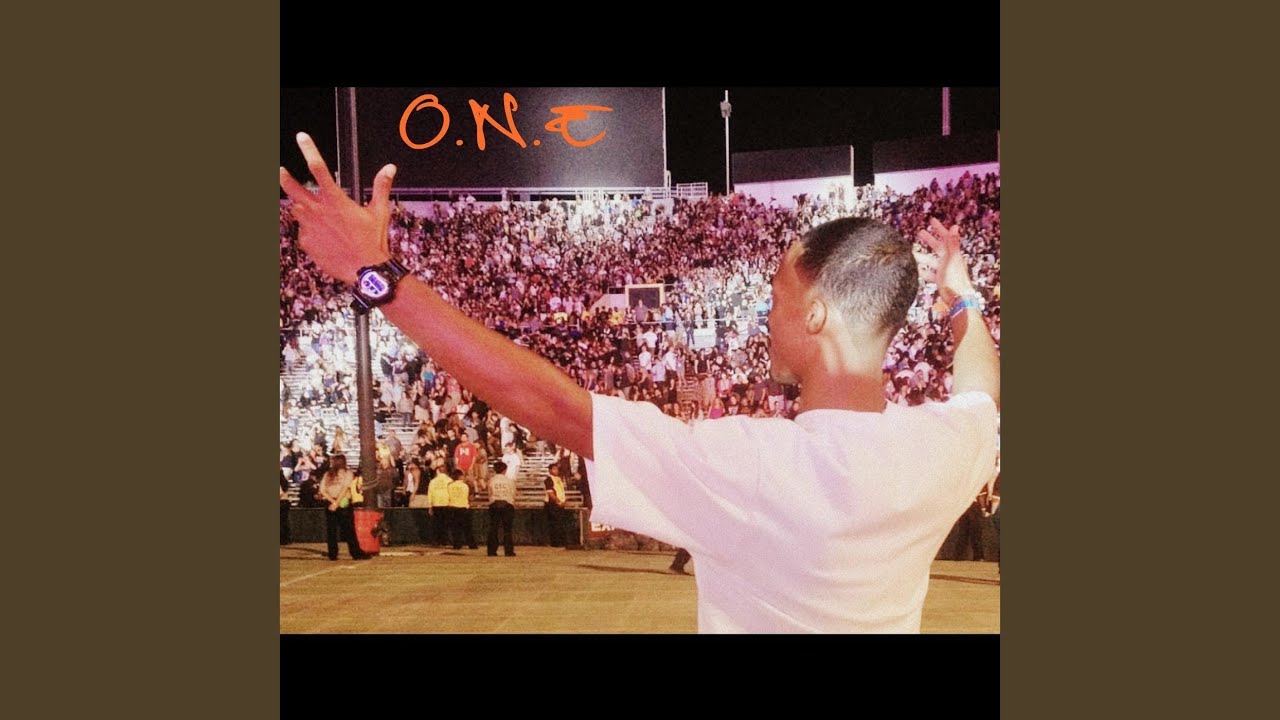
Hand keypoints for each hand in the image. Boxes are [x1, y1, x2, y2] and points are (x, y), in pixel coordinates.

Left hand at [279, 132, 396, 284]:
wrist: (365, 272)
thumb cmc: (373, 241)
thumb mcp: (379, 212)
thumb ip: (381, 187)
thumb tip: (390, 168)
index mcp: (335, 200)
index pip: (318, 168)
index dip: (309, 149)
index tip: (301, 138)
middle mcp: (318, 212)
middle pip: (293, 189)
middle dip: (285, 178)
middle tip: (280, 170)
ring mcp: (310, 228)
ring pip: (298, 211)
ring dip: (304, 208)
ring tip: (320, 216)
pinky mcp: (306, 243)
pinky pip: (303, 232)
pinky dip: (311, 231)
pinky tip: (326, 239)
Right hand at [914, 218, 977, 305]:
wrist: (958, 298)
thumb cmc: (955, 278)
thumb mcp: (952, 258)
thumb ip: (952, 242)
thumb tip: (955, 226)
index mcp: (952, 253)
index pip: (945, 237)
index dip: (939, 228)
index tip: (931, 220)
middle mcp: (948, 260)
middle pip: (937, 247)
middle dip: (929, 239)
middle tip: (920, 232)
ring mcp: (943, 269)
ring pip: (930, 260)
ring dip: (921, 256)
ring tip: (910, 252)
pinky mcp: (939, 279)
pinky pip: (928, 272)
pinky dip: (921, 270)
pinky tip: (913, 269)